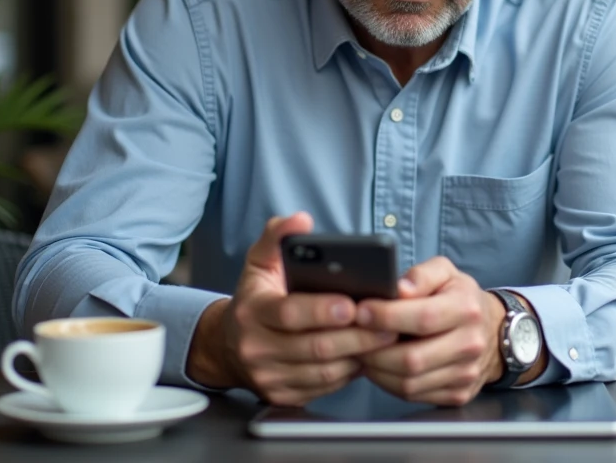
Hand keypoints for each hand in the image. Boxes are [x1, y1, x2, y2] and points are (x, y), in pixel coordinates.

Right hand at [187, 213, 396, 404]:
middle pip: (315, 346)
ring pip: (324, 371)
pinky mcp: (283, 396)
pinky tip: (365, 356)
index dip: (322, 310)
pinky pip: (325, 387)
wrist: (229, 346)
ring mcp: (269, 376)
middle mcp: (257, 348)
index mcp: (252, 312)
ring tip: (384, 338)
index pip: (290, 313)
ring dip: (358, 355)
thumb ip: (277, 236)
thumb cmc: (255, 299)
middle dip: (356, 335)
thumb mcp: (258, 263)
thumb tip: (300, 220)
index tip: (352, 303)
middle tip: (387, 323)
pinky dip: (349, 373)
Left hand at [355, 257, 505, 405]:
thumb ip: (420, 275)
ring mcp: (466, 373)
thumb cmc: (459, 298)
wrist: (492, 330)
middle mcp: (470, 344)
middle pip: (412, 358)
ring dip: (377, 370)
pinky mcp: (458, 394)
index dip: (386, 317)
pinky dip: (389, 383)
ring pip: (409, 383)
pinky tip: (380, 366)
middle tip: (353, 337)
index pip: (423, 318)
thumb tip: (398, 289)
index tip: (361, 312)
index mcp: (466, 308)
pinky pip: (414, 396)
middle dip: (373, 350)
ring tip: (362, 352)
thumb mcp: (445, 273)